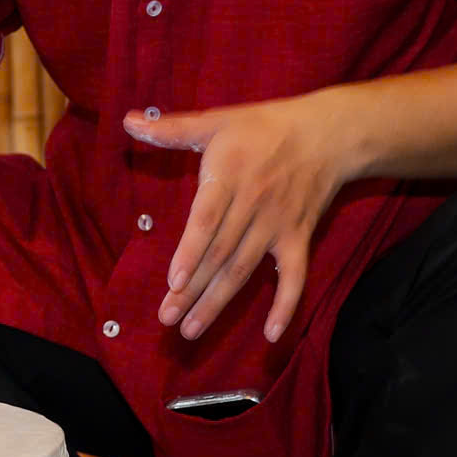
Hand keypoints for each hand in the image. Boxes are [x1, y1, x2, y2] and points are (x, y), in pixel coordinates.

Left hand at [124, 93, 357, 342]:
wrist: (327, 134)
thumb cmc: (264, 126)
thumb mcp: (217, 120)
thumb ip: (172, 129)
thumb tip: (128, 121)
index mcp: (229, 176)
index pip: (208, 220)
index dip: (191, 252)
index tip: (173, 282)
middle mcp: (253, 205)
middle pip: (220, 254)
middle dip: (192, 290)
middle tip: (167, 319)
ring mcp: (278, 226)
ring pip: (244, 270)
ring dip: (218, 303)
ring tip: (191, 330)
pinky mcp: (299, 238)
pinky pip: (294, 277)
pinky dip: (285, 305)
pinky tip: (270, 335)